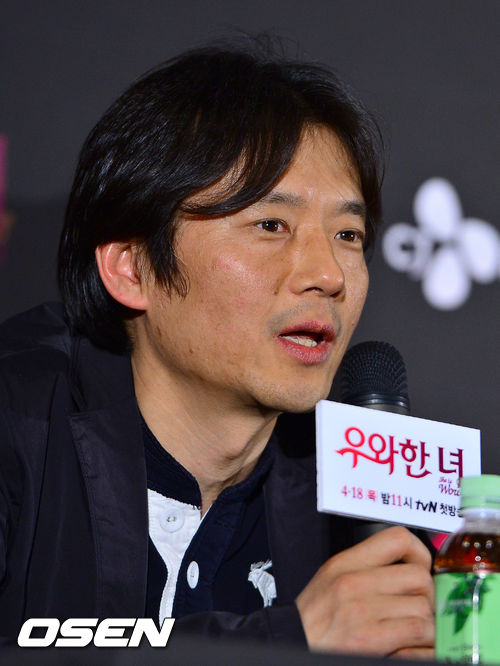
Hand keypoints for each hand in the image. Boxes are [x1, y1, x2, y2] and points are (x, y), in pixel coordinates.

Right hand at [295, 526, 433, 658]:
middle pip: (418, 577)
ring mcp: (362, 610)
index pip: (397, 539)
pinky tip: (412, 646)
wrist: (292, 644)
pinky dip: (423, 644)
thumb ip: (364, 569)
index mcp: (345, 563)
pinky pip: (418, 633)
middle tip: (419, 608)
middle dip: (426, 596)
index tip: (421, 568)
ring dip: (426, 625)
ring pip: (423, 608)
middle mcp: (354, 582)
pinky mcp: (370, 638)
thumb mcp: (331, 580)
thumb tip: (406, 570)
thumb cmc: (312, 620)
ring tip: (414, 631)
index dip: (419, 553)